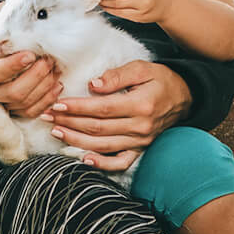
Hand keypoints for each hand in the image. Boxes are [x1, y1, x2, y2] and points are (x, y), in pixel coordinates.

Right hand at [0, 31, 62, 118]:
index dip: (14, 65)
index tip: (30, 54)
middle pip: (14, 93)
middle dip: (36, 76)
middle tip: (48, 59)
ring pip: (26, 104)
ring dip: (45, 86)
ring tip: (54, 68)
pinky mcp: (10, 111)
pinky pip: (31, 112)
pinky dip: (47, 100)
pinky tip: (56, 84)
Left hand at [47, 60, 191, 167]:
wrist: (185, 97)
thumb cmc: (162, 80)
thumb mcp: (143, 68)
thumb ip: (117, 75)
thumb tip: (92, 85)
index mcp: (141, 104)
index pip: (102, 108)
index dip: (77, 107)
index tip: (57, 104)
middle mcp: (140, 127)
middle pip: (98, 128)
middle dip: (69, 122)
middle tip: (47, 116)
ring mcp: (140, 141)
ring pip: (102, 145)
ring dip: (76, 140)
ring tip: (55, 132)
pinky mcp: (140, 149)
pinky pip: (120, 162)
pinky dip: (102, 164)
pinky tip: (84, 159)